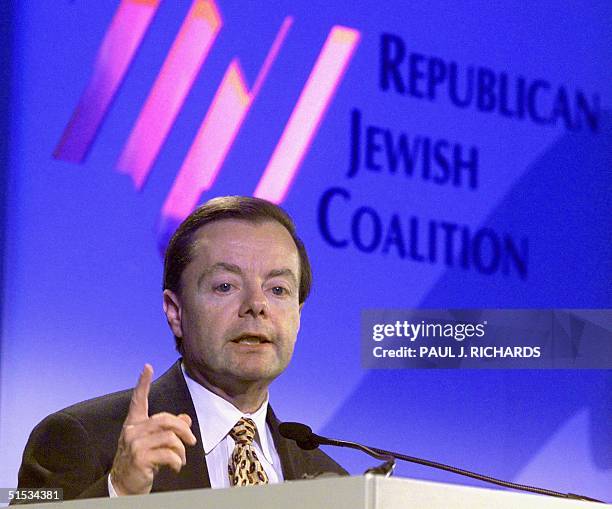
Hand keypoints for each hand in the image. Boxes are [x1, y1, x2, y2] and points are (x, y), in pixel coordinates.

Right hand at [110, 364, 196, 495]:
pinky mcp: (140, 458)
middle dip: (183, 429)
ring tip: (181, 459)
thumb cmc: (140, 463)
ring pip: (170, 437)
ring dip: (181, 450)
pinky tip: (175, 467)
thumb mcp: (153, 444)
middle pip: (166, 419)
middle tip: (192, 441)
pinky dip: (177, 461)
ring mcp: (135, 445)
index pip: (138, 400)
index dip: (143, 383)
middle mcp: (132, 431)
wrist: (123, 487)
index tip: (147, 367)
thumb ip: (168, 430)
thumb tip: (186, 418)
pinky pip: (169, 454)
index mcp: (134, 424)